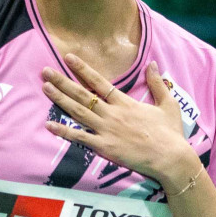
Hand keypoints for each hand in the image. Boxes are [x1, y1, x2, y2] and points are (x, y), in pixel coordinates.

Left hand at [41, 56, 198, 189]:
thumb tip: (152, 63)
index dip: (82, 69)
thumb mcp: (168, 104)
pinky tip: (49, 125)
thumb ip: (157, 83)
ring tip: (44, 88)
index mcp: (126, 103)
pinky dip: (64, 131)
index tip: (68, 58)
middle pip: (82, 95)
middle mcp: (112, 114)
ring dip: (60, 100)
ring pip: (78, 112)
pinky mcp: (104, 147)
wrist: (170, 158)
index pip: (99, 82)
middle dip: (62, 81)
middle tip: (45, 71)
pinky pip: (80, 138)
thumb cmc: (171, 133)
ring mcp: (106, 130)